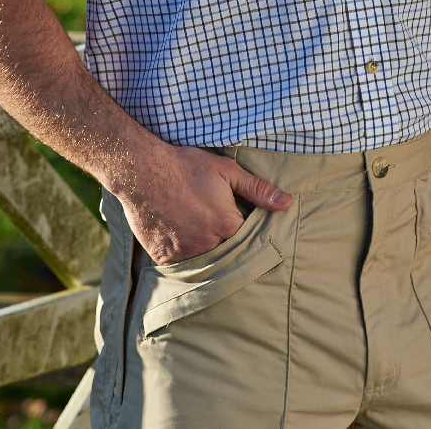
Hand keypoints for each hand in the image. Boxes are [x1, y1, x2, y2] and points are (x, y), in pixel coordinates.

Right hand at [117, 143, 292, 265]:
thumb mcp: (227, 171)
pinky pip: (180, 264)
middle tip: (216, 224)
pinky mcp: (164, 257)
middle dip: (227, 243)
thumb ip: (258, 190)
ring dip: (206, 250)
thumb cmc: (187, 166)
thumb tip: (287, 204)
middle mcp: (207, 245)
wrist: (143, 169)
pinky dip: (184, 254)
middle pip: (226, 253)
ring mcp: (184, 254)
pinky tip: (181, 235)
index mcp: (227, 226)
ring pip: (204, 260)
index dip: (246, 231)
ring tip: (198, 228)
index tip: (241, 222)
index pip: (247, 240)